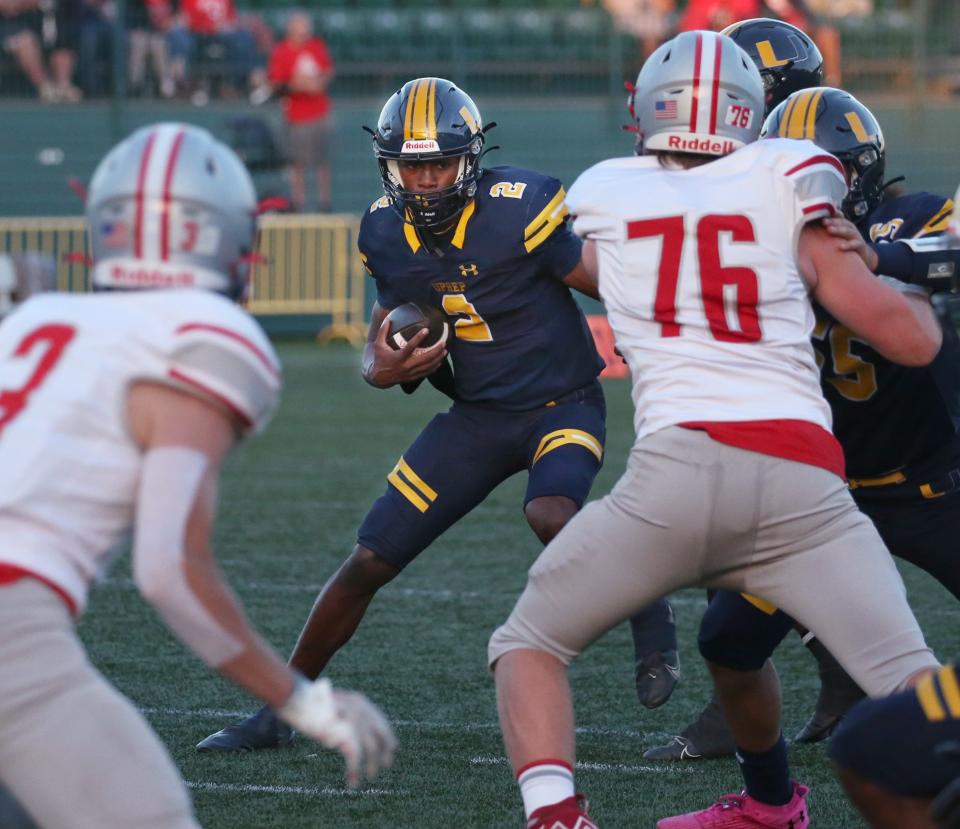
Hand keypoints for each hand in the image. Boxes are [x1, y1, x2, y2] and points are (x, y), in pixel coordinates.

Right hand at [277, 677, 395, 786]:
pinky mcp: (344, 733)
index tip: (391, 750)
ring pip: (371, 749)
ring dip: (371, 765)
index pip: (381, 722)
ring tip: (370, 776)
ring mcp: (354, 721)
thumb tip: (356, 736)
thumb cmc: (311, 703)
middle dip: (384, 753)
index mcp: (360, 702)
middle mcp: (361, 710)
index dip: (388, 737)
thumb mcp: (335, 705)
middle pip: (380, 736)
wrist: (297, 699)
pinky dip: (355, 770)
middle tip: (385, 765)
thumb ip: (348, 716)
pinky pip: (355, 757)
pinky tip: (353, 781)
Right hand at [365, 316, 447, 387]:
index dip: (418, 338)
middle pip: (425, 358)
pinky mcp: (413, 377)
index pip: (410, 347)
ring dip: (438, 358)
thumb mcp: (379, 345)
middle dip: (436, 350)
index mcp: (398, 357)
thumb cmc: (380, 359)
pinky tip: (440, 361)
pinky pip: (426, 372)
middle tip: (443, 342)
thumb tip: (388, 318)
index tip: (427, 330)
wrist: (379, 378)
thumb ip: (383, 331)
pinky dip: (434, 367)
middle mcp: (406, 366)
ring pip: (428, 366)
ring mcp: (411, 373)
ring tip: (445, 350)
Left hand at [823, 216, 878, 271]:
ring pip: (848, 231)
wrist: (863, 255)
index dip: (832, 215)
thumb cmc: (847, 244)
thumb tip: (817, 226)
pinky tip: (840, 246)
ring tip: (829, 230)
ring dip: (839, 230)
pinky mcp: (860, 246)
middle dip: (833, 221)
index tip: (823, 214)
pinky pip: (855, 244)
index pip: (839, 218)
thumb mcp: (839, 236)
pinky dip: (848, 245)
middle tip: (823, 221)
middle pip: (843, 223)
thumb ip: (830, 230)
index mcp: (846, 226)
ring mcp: (857, 237)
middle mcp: (851, 229)